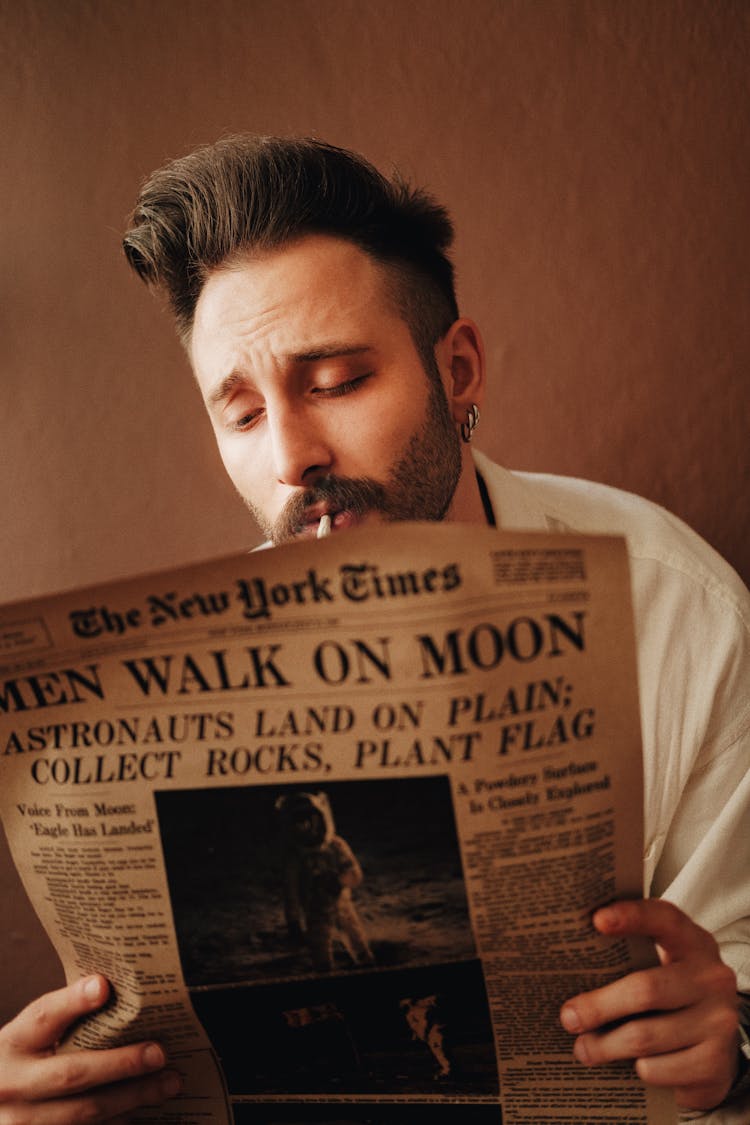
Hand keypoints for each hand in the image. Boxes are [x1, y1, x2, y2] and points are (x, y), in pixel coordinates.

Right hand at [0, 975, 181, 1122]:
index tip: (104, 986)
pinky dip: (117, 1122)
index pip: (42, 1017)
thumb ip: (65, 1018)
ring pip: (83, 1113)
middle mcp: (12, 1085)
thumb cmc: (23, 1063)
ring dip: (131, 1098)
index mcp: (13, 1044)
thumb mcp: (30, 1038)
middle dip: (121, 1064)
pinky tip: (141, 1110)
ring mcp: (21, 1122)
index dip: (72, 1002)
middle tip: (159, 1053)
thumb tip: (114, 988)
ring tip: (167, 1084)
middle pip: (72, 1074)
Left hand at [560, 899, 739, 1110]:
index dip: (632, 916)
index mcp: (694, 944)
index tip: (597, 920)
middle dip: (598, 1006)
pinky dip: (637, 1069)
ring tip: (584, 1049)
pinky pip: (657, 1068)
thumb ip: (629, 958)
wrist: (718, 1053)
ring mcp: (718, 1021)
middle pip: (645, 989)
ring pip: (644, 1036)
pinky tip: (632, 1065)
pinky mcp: (715, 1062)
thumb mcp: (662, 970)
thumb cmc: (673, 1000)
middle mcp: (712, 978)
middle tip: (568, 1018)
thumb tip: (566, 970)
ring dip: (605, 1046)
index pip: (664, 919)